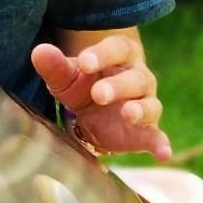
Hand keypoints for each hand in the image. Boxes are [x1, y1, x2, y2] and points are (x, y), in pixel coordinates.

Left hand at [30, 35, 172, 162]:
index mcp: (120, 55)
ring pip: (149, 104)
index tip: (84, 63)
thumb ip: (55, 65)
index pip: (117, 48)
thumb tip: (39, 52)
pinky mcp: (145, 131)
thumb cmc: (82, 83)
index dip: (102, 54)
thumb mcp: (66, 75)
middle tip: (98, 94)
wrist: (93, 110)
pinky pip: (157, 137)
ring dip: (140, 109)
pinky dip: (161, 145)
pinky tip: (163, 154)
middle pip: (135, 78)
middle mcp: (138, 77)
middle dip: (118, 86)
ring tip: (128, 114)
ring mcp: (144, 104)